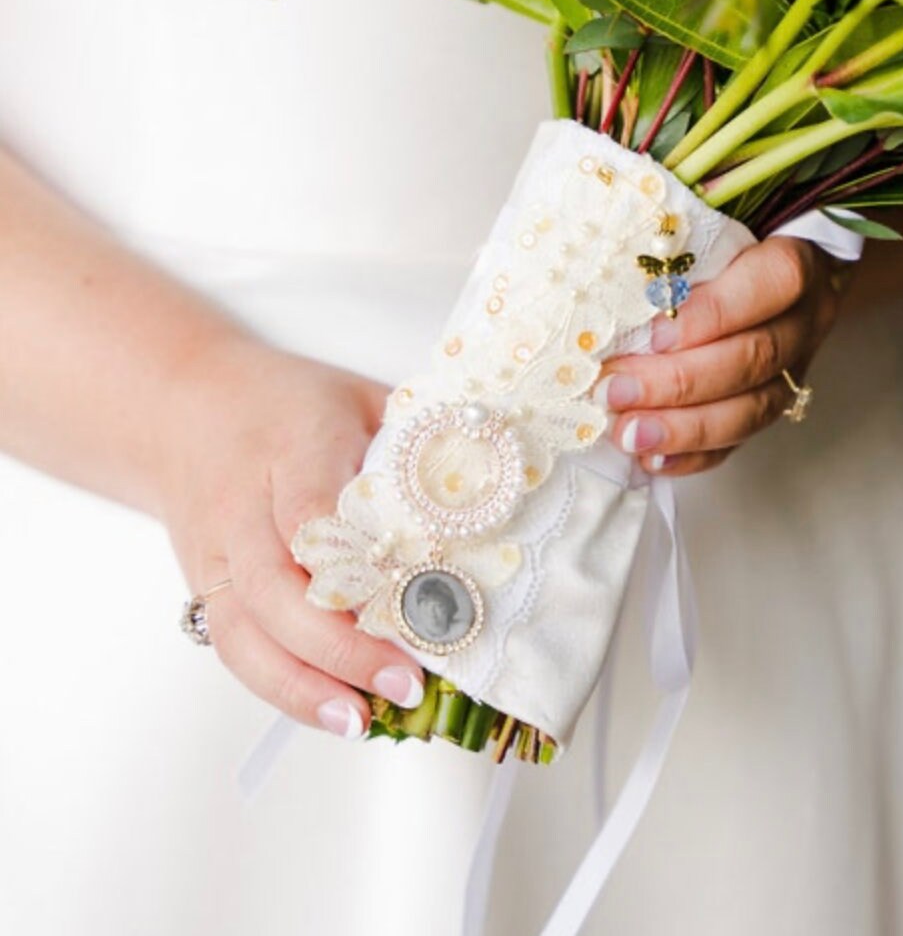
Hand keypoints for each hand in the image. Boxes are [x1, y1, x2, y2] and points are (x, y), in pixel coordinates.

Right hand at [157, 334, 424, 738]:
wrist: (186, 408)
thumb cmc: (292, 404)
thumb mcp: (361, 397)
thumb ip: (416, 439)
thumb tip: (500, 485)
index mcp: (293, 444)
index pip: (312, 510)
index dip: (358, 567)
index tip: (418, 604)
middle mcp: (244, 503)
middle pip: (275, 587)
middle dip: (341, 646)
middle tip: (408, 682)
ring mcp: (216, 550)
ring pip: (247, 630)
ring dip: (306, 684)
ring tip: (367, 722)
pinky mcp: (204, 585)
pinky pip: (233, 647)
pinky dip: (281, 689)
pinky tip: (333, 714)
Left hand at [596, 238, 849, 475]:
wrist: (770, 270)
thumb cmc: (716, 239)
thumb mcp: (707, 219)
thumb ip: (667, 231)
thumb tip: (593, 240)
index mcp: (795, 261)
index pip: (773, 283)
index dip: (715, 312)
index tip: (652, 333)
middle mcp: (802, 319)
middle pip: (753, 357)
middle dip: (679, 381)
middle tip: (614, 390)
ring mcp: (792, 369)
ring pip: (751, 409)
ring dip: (684, 427)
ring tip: (627, 432)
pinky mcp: (769, 405)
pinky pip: (740, 443)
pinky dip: (694, 455)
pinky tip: (651, 457)